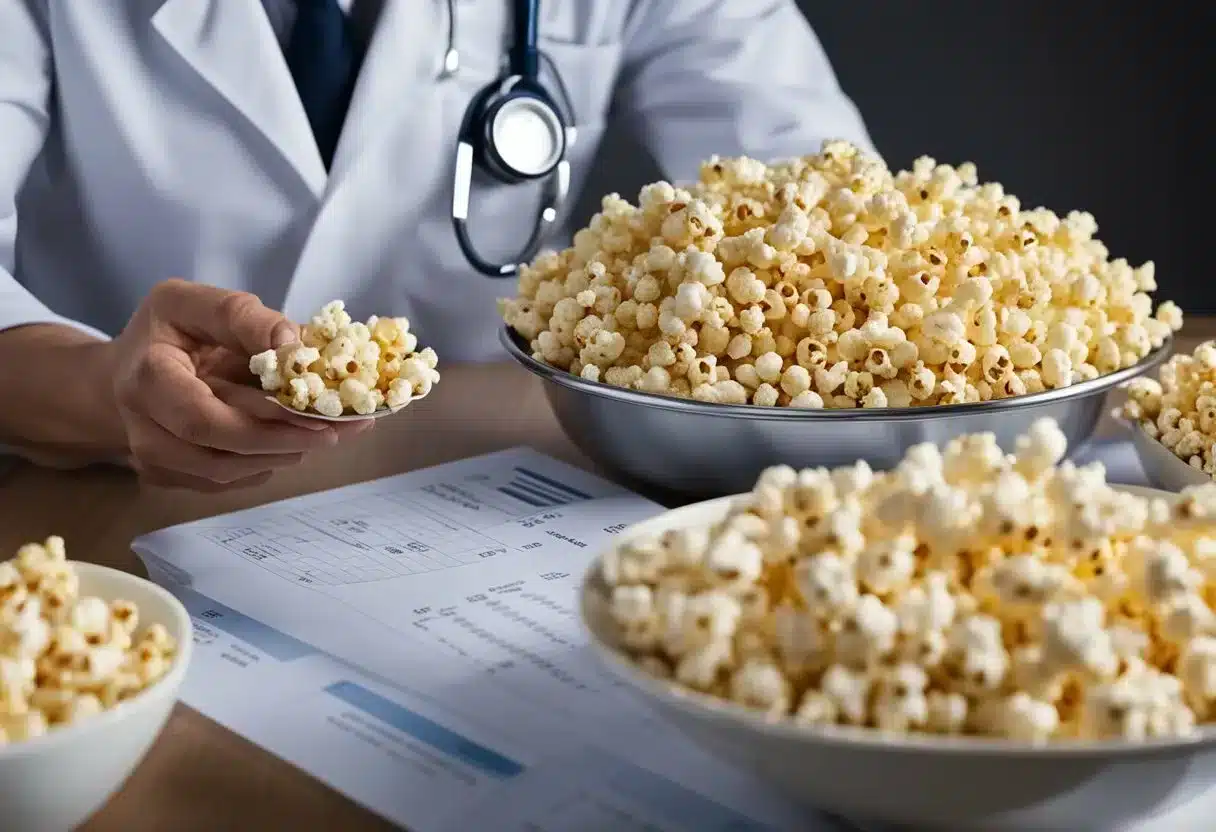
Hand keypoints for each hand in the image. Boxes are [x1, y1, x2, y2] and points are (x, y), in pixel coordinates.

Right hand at [110, 280, 369, 490]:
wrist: (125, 374)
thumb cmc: (165, 333)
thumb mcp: (195, 304)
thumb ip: (243, 318)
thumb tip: (294, 345)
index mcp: (147, 377)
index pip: (204, 417)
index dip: (265, 423)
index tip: (318, 415)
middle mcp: (143, 427)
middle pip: (222, 452)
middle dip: (288, 440)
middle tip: (341, 428)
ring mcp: (153, 459)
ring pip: (228, 472)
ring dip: (284, 454)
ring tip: (329, 432)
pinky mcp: (171, 477)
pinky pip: (228, 480)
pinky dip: (267, 461)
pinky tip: (294, 439)